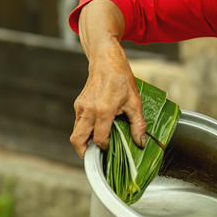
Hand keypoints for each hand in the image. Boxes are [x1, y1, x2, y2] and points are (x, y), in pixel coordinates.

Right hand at [70, 0, 147, 156]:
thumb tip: (140, 142)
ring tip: (98, 144)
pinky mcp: (78, 104)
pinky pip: (78, 123)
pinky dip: (84, 131)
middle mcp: (88, 110)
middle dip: (85, 153)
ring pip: (76, 133)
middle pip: (77, 140)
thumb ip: (138, 124)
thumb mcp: (135, 101)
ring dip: (84, 141)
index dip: (106, 147)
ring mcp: (80, 107)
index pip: (99, 139)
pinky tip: (97, 129)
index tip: (112, 148)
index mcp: (103, 110)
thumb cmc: (121, 78)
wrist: (106, 60)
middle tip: (97, 157)